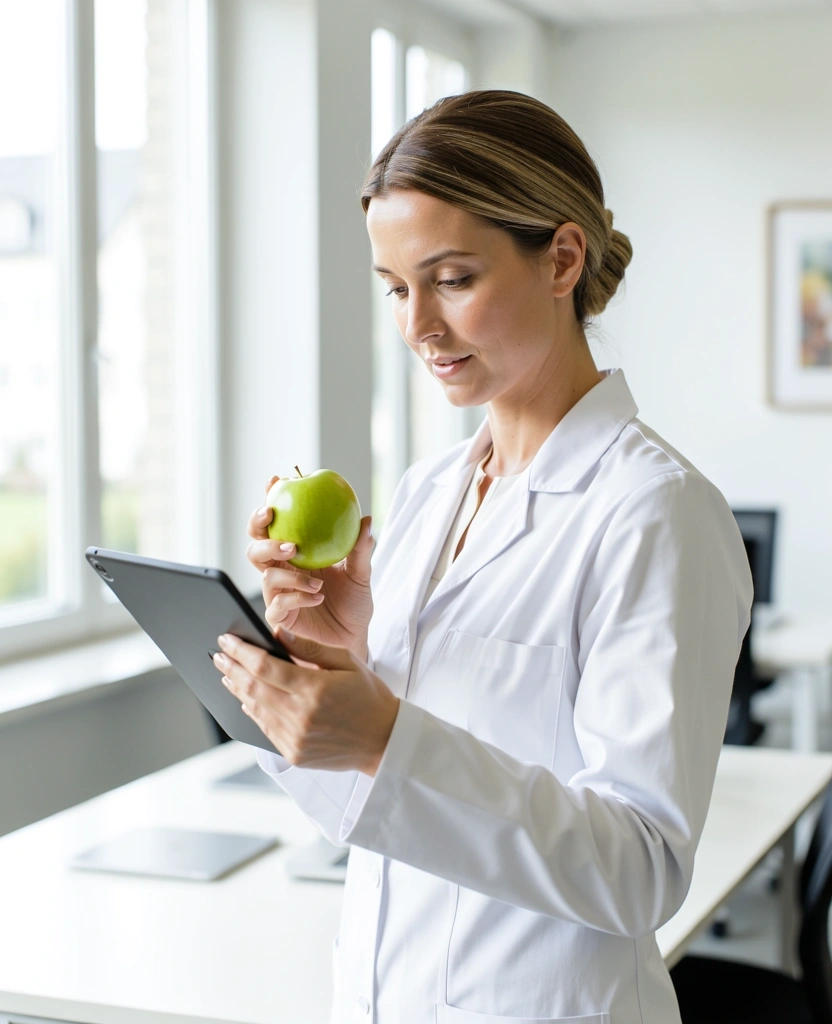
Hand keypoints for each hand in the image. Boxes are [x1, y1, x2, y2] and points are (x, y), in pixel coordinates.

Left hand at [213, 626, 398, 775]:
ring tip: (228, 674)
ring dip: (237, 689)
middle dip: (231, 668)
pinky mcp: (294, 754)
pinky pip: (265, 729)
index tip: (227, 640)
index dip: (241, 651)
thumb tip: (278, 633)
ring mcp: (295, 739)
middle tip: (219, 654)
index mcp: (315, 689)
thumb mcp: (347, 662)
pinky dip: (253, 711)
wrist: (385, 740)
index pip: (264, 666)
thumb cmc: (369, 696)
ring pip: (254, 709)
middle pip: (252, 688)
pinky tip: (246, 699)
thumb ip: (310, 648)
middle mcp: (300, 716)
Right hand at [246, 475, 373, 659]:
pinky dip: (296, 597)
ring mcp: (278, 593)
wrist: (355, 636)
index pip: (277, 522)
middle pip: (255, 545)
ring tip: (316, 579)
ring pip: (264, 575)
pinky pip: (277, 604)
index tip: (275, 481)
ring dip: (287, 573)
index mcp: (296, 552)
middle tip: (280, 531)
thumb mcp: (362, 573)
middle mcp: (282, 569)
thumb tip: (366, 520)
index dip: (270, 499)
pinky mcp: (280, 616)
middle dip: (259, 532)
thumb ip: (361, 548)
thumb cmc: (354, 601)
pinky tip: (317, 595)